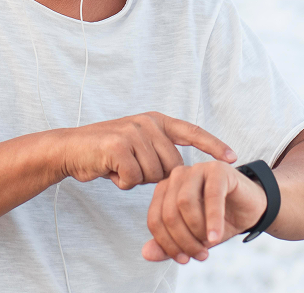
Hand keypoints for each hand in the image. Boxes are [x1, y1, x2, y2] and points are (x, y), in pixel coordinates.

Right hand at [60, 112, 237, 189]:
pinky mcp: (118, 145)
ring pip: (153, 176)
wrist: (70, 149)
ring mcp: (133, 132)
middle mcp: (147, 122)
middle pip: (172, 168)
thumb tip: (182, 174)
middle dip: (154, 177)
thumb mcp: (137, 145)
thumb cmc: (106, 153)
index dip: (213, 145)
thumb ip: (159, 153)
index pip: (191, 132)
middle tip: (130, 168)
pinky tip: (109, 170)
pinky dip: (122, 182)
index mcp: (156, 121)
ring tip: (118, 166)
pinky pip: (134, 179)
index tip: (233, 157)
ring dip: (135, 180)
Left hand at [142, 161, 267, 263]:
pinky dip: (212, 220)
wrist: (251, 208)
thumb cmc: (220, 220)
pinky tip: (216, 235)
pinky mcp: (218, 169)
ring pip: (184, 202)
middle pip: (168, 213)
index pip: (155, 219)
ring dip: (196, 230)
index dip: (167, 244)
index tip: (183, 259)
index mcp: (166, 189)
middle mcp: (177, 176)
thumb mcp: (193, 237)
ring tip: (210, 243)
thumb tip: (147, 253)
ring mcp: (197, 169)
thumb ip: (169, 244)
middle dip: (183, 240)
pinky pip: (212, 196)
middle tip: (200, 254)